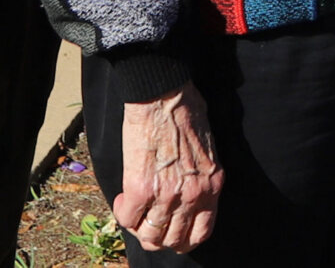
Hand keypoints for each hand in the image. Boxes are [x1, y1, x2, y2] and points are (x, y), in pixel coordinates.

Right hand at [118, 82, 223, 254]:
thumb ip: (201, 174)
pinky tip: (122, 198)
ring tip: (134, 209)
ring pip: (150, 236)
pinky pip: (128, 219)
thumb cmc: (186, 110)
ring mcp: (167, 195)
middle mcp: (192, 195)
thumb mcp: (209, 148)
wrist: (164, 93)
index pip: (201, 233)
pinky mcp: (141, 188)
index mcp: (212, 184)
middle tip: (148, 222)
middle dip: (159, 237)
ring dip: (138, 227)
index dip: (183, 240)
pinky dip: (122, 213)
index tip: (172, 233)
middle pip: (174, 241)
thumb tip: (189, 187)